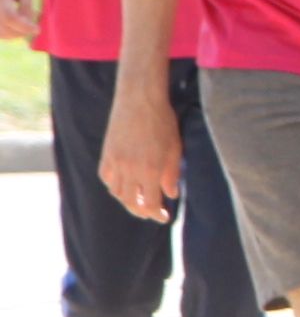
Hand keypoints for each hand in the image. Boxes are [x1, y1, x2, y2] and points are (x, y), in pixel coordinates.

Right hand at [0, 0, 37, 43]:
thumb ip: (26, 4)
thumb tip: (28, 22)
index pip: (10, 17)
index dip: (24, 26)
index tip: (37, 30)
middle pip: (3, 27)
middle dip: (20, 32)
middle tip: (33, 28)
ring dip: (13, 34)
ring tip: (26, 25)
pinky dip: (6, 32)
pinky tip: (17, 26)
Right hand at [99, 75, 184, 225]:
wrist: (139, 100)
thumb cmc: (163, 121)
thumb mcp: (175, 148)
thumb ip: (172, 174)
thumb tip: (171, 195)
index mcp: (150, 170)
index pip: (151, 203)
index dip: (157, 214)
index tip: (164, 217)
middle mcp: (130, 170)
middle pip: (131, 203)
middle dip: (142, 211)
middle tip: (152, 213)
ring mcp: (115, 163)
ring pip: (117, 193)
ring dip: (128, 201)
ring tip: (139, 202)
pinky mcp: (106, 155)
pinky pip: (107, 179)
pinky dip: (114, 187)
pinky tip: (123, 187)